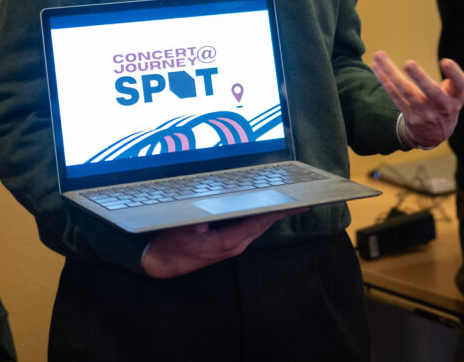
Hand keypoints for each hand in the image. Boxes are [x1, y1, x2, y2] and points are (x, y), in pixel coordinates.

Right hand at [140, 208, 305, 278]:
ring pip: (258, 227)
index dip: (278, 211)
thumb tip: (217, 201)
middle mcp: (235, 244)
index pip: (259, 222)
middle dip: (282, 212)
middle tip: (301, 200)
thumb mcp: (185, 227)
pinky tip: (266, 209)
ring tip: (290, 202)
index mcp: (229, 241)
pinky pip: (250, 228)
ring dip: (273, 214)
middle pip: (264, 224)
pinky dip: (261, 217)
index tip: (295, 204)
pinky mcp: (228, 244)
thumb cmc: (172, 246)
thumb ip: (203, 215)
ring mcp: (233, 245)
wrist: (162, 264)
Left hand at [370, 43, 463, 148]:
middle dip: (419, 78)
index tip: (446, 61)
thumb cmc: (454, 100)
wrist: (435, 132)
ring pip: (406, 93)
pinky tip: (376, 66)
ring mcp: (423, 112)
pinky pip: (394, 97)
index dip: (453, 75)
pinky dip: (384, 80)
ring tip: (380, 56)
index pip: (459, 85)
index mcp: (458, 96)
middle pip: (430, 92)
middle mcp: (441, 106)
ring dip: (391, 74)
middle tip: (408, 63)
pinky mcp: (408, 115)